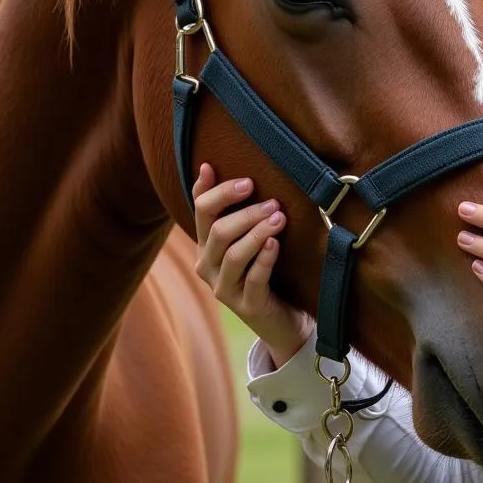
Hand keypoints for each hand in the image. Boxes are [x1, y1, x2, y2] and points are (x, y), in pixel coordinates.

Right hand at [192, 163, 314, 368]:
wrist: (280, 317)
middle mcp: (208, 266)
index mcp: (205, 245)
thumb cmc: (265, 268)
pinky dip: (264, 259)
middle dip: (245, 213)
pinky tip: (276, 244)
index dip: (218, 191)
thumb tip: (208, 165)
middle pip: (218, 231)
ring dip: (257, 232)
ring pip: (233, 255)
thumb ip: (234, 208)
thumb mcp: (247, 236)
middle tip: (273, 201)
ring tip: (279, 218)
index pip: (201, 211)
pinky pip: (253, 279)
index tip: (245, 179)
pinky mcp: (246, 306)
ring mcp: (224, 288)